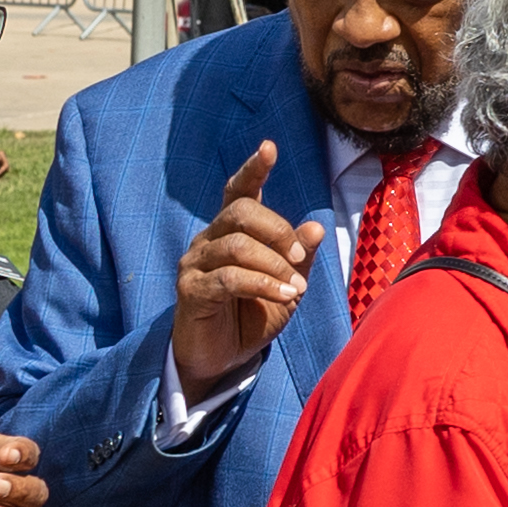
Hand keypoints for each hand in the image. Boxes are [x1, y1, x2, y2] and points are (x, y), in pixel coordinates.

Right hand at [169, 142, 323, 395]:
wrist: (223, 359)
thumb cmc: (254, 315)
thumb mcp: (287, 285)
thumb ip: (299, 257)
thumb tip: (316, 228)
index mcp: (233, 231)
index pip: (239, 191)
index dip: (253, 169)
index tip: (269, 147)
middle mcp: (210, 239)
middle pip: (242, 212)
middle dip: (279, 231)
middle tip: (302, 259)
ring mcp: (196, 262)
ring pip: (237, 245)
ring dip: (275, 265)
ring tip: (296, 288)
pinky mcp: (190, 289)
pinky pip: (229, 277)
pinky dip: (263, 285)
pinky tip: (284, 296)